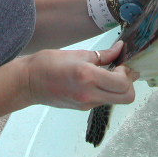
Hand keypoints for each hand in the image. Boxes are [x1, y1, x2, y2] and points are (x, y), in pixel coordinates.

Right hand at [22, 41, 138, 110]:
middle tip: (120, 69)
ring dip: (119, 87)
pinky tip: (99, 78)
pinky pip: (104, 100)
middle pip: (127, 97)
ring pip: (117, 100)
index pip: (123, 83)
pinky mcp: (83, 108)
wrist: (27, 82)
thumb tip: (121, 48)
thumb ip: (103, 54)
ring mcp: (87, 104)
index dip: (128, 72)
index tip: (122, 61)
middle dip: (129, 83)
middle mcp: (89, 94)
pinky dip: (108, 90)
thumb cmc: (49, 62)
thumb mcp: (78, 53)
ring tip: (109, 72)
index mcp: (88, 77)